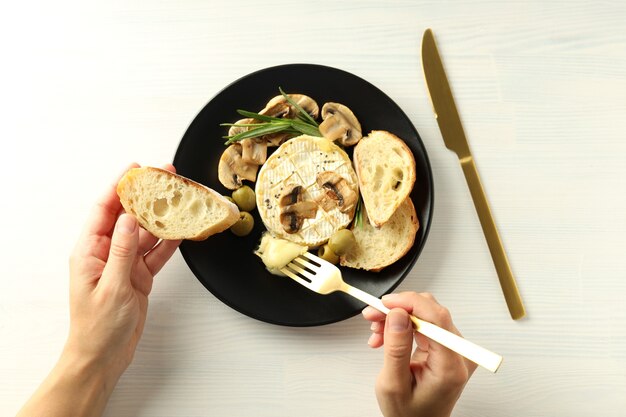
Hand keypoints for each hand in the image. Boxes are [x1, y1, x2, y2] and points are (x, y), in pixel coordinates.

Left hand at [65, 163, 180, 377]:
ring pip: (145, 233)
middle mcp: (106, 253)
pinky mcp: (138, 276)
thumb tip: (128, 219)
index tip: (136, 169)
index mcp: (89, 251)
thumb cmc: (98, 327)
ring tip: (179, 199)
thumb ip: (121, 252)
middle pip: (128, 216)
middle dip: (146, 196)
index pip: (104, 210)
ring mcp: (124, 264)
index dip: (119, 187)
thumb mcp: (111, 287)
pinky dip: (169, 243)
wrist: (104, 356)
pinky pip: (156, 253)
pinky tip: (182, 231)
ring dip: (161, 218)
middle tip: (166, 177)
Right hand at [362, 292, 476, 416]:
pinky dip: (403, 326)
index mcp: (450, 366)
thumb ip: (396, 347)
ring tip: (376, 331)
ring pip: (425, 315)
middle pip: (431, 312)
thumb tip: (397, 314)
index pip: (436, 318)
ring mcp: (454, 350)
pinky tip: (386, 335)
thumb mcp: (393, 384)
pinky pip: (424, 324)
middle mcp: (458, 354)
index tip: (386, 302)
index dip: (410, 303)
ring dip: (397, 318)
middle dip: (398, 310)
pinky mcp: (446, 348)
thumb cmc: (408, 414)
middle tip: (373, 315)